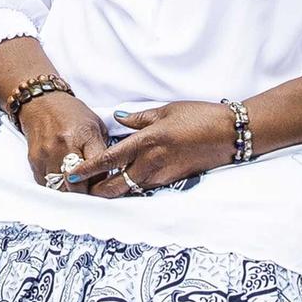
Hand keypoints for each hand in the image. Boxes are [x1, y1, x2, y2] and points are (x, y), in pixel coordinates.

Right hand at [20, 91, 109, 187]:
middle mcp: (64, 146)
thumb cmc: (72, 114)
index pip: (96, 169)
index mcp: (84, 135)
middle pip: (77, 185)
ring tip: (78, 187)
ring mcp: (47, 155)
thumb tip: (107, 176)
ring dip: (70, 192)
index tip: (105, 186)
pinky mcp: (35, 161)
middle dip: (86, 192)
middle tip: (92, 192)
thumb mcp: (96, 126)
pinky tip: (63, 180)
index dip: (103, 182)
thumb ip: (102, 151)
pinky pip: (47, 184)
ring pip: (61, 189)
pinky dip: (56, 186)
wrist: (42, 103)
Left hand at [68, 101, 234, 195]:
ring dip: (116, 188)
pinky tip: (130, 179)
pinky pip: (147, 186)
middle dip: (98, 190)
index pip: (109, 159)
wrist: (229, 134)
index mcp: (147, 142)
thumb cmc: (200, 116)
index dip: (88, 169)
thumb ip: (139, 118)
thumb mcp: (166, 111)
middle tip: (84, 188)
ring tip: (102, 184)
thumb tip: (118, 119)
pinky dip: (134, 185)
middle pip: (116, 186)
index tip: (71, 175)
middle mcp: (152, 162)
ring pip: (130, 189)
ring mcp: (163, 175)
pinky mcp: (173, 180)